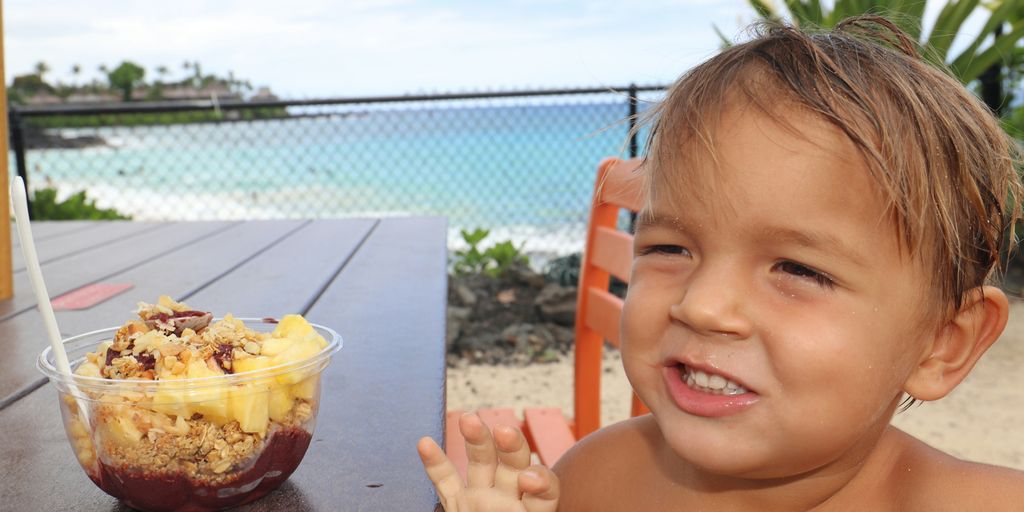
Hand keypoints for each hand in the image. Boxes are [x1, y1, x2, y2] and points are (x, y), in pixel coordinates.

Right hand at [418, 412, 559, 511]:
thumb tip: (537, 495)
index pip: (546, 489)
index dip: (540, 481)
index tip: (529, 480)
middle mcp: (511, 502)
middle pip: (515, 464)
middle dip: (511, 446)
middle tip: (506, 432)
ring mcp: (483, 501)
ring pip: (481, 463)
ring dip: (476, 440)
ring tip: (469, 420)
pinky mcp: (458, 506)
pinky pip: (446, 482)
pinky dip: (435, 463)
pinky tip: (424, 443)